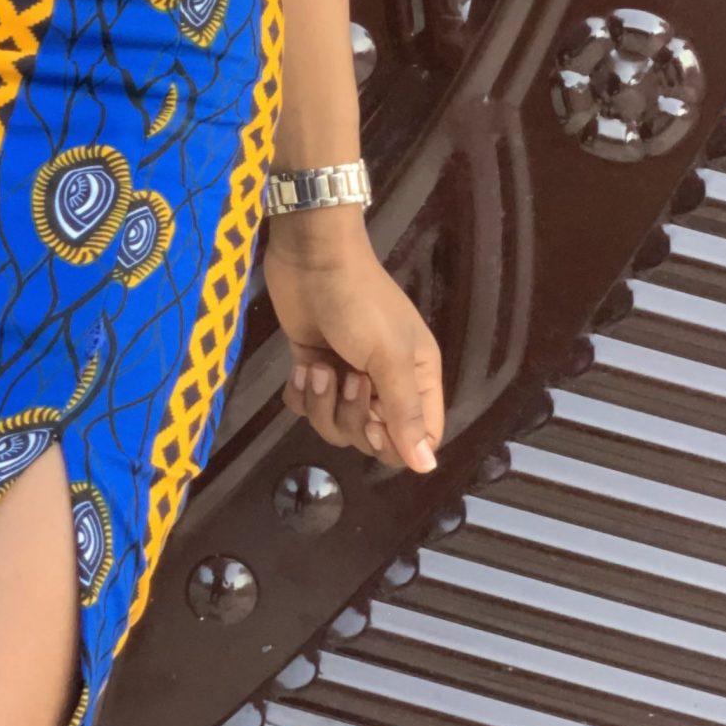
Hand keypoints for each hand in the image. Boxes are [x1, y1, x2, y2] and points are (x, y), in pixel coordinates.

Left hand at [262, 223, 443, 473]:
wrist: (312, 257)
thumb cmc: (360, 303)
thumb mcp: (389, 357)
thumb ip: (405, 413)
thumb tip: (426, 468)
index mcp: (417, 378)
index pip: (418, 437)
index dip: (394, 443)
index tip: (376, 424)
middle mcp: (385, 382)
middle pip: (371, 437)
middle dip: (351, 416)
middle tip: (347, 377)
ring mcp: (346, 375)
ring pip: (335, 425)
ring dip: (322, 403)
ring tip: (318, 369)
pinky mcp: (312, 367)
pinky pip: (305, 407)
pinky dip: (299, 394)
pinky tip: (300, 367)